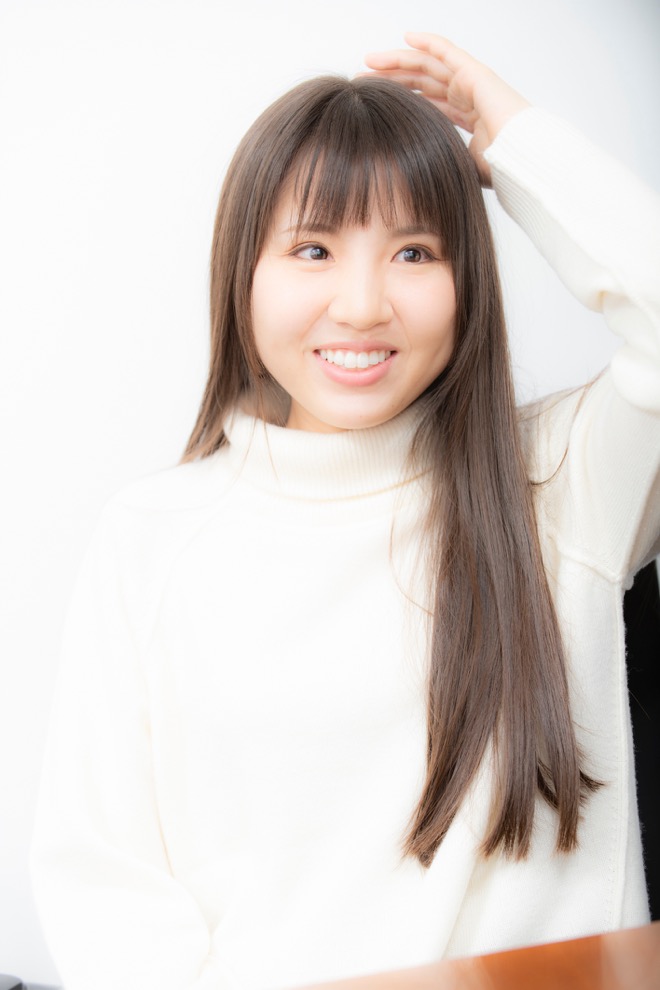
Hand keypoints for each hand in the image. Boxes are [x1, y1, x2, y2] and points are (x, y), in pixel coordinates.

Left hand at [363, 33, 529, 186]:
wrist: (521, 160)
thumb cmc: (502, 168)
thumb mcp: (462, 168)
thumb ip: (444, 161)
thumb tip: (419, 175)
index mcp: (468, 118)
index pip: (428, 102)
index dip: (402, 100)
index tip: (374, 103)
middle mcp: (468, 96)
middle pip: (423, 83)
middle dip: (392, 79)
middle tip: (363, 79)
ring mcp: (472, 83)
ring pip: (428, 66)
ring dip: (398, 62)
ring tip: (370, 61)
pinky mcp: (474, 73)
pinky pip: (447, 51)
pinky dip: (427, 43)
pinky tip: (406, 39)